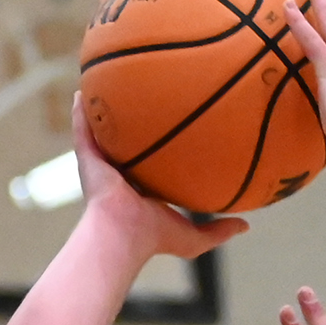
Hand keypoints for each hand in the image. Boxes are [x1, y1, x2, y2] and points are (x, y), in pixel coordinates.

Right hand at [72, 100, 248, 260]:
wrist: (123, 235)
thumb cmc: (154, 239)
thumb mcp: (194, 237)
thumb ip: (218, 231)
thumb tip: (245, 225)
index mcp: (140, 192)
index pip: (149, 165)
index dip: (157, 149)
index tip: (168, 131)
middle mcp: (119, 177)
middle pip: (125, 145)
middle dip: (129, 126)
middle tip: (139, 99)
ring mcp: (100, 168)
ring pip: (101, 134)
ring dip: (101, 113)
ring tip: (103, 85)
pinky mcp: (86, 160)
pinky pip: (82, 131)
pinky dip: (80, 112)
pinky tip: (81, 91)